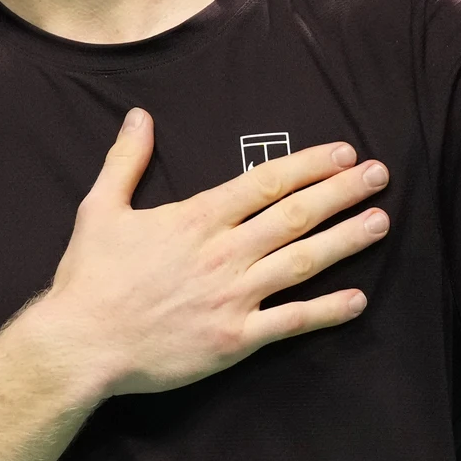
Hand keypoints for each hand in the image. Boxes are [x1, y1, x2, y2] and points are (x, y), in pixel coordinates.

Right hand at [29, 108, 390, 397]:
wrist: (79, 344)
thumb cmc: (89, 278)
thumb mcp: (99, 208)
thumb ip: (126, 161)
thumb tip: (138, 116)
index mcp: (197, 219)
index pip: (267, 183)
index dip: (310, 166)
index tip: (344, 154)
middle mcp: (223, 253)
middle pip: (295, 215)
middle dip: (342, 192)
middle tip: (380, 176)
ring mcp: (232, 298)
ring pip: (302, 262)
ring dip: (346, 241)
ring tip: (381, 222)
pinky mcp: (233, 340)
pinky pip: (290, 322)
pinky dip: (326, 311)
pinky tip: (358, 300)